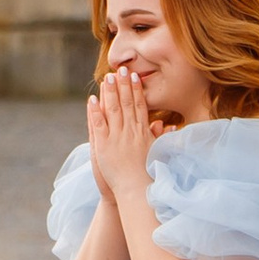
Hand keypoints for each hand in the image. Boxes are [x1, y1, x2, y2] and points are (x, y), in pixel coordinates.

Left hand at [88, 66, 159, 202]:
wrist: (136, 191)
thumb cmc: (147, 174)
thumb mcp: (156, 152)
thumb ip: (158, 135)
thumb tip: (166, 123)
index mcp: (142, 132)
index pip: (139, 106)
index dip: (135, 90)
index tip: (133, 76)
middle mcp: (130, 132)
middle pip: (126, 103)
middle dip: (123, 85)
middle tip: (120, 69)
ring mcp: (116, 138)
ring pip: (112, 110)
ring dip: (109, 93)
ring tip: (107, 78)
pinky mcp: (103, 146)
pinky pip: (98, 125)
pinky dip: (95, 111)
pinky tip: (92, 99)